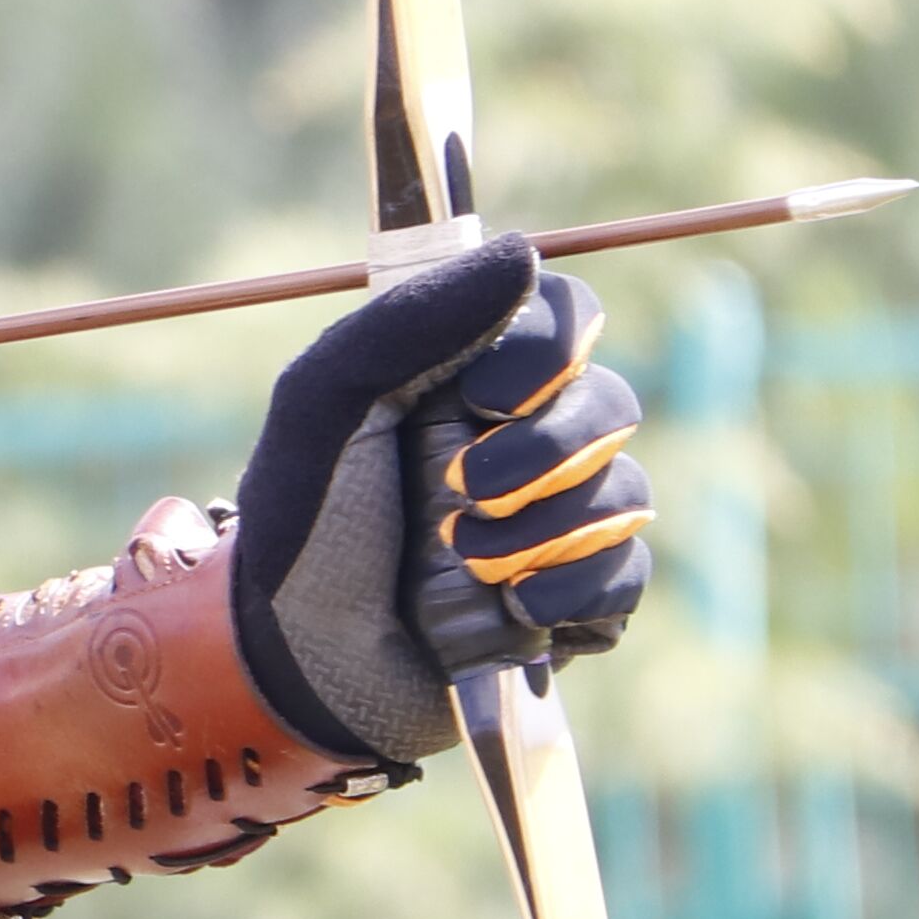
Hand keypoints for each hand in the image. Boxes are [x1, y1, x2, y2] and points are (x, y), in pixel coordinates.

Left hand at [226, 235, 652, 765]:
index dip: (550, 348)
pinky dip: (569, 591)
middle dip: (541, 455)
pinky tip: (511, 609)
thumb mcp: (324, 406)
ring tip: (457, 562)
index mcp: (472, 376)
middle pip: (610, 405)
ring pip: (623, 495)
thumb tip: (523, 253)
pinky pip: (624, 577)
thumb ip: (407, 322)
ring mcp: (559, 520)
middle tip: (462, 493)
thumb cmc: (302, 526)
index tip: (487, 393)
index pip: (565, 317)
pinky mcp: (577, 599)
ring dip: (539, 533)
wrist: (294, 665)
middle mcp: (528, 438)